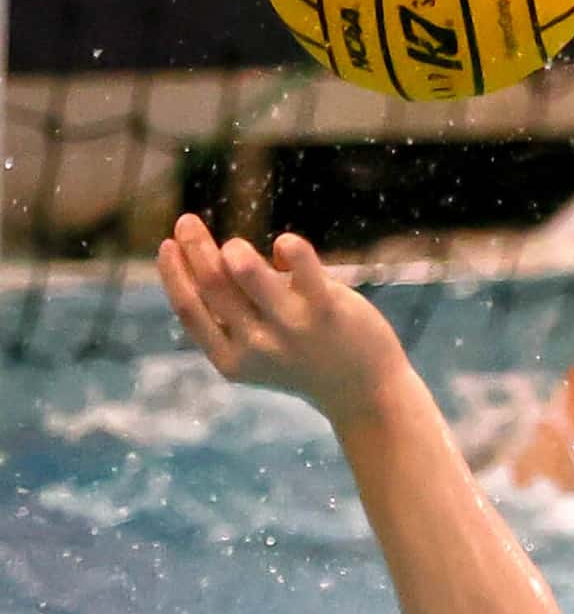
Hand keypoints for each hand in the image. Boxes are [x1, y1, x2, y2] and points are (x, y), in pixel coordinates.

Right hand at [155, 215, 408, 423]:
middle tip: (186, 221)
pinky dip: (288, 246)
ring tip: (235, 246)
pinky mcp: (325, 310)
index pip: (188, 309)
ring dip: (233, 248)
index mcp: (231, 360)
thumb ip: (236, 318)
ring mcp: (291, 328)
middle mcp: (256, 346)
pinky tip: (286, 246)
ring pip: (244, 271)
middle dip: (193, 246)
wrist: (365, 392)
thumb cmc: (307, 361)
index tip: (166, 245)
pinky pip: (299, 263)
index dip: (172, 273)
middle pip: (212, 283)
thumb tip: (217, 262)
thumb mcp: (259, 352)